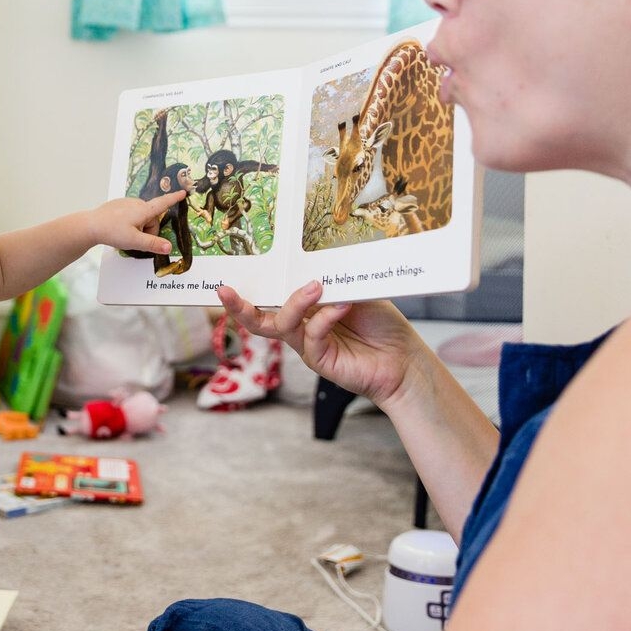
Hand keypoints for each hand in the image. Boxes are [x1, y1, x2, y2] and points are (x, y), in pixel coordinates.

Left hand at [86, 190, 187, 253]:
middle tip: (135, 240)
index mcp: (143, 210)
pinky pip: (131, 215)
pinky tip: (119, 229)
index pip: (163, 203)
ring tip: (125, 234)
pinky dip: (130, 223)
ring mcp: (127, 203)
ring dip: (138, 228)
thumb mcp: (135, 241)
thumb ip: (153, 244)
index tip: (183, 192)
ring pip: (141, 218)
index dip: (174, 199)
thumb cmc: (112, 232)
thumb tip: (169, 247)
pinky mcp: (119, 205)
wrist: (90, 226)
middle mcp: (136, 203)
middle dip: (148, 231)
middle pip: (151, 219)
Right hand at [217, 280, 426, 407]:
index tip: (230, 273)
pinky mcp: (320, 361)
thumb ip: (332, 281)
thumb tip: (310, 269)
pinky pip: (311, 337)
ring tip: (315, 286)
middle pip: (260, 319)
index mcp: (307, 308)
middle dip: (239, 306)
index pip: (273, 296)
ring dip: (294, 303)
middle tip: (224, 290)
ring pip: (282, 326)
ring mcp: (309, 346)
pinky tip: (342, 306)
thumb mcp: (355, 291)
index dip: (251, 287)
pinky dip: (325, 318)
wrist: (406, 360)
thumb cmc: (383, 325)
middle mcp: (302, 327)